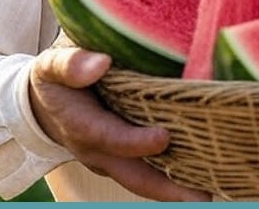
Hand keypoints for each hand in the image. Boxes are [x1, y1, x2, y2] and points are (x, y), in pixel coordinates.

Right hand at [29, 46, 210, 200]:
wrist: (46, 104)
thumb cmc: (57, 79)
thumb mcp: (53, 65)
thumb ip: (71, 64)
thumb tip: (100, 63)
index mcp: (81, 125)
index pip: (110, 138)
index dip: (134, 141)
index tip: (163, 138)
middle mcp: (100, 151)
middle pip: (135, 176)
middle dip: (168, 189)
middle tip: (203, 196)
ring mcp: (115, 160)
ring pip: (147, 180)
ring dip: (178, 189)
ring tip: (212, 191)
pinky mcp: (128, 159)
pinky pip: (153, 172)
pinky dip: (177, 176)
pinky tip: (207, 173)